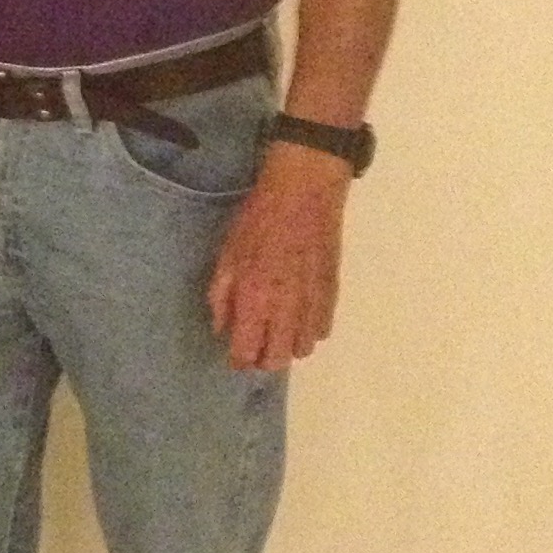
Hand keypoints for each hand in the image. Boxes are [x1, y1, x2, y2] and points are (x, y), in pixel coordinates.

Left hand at [205, 145, 350, 370]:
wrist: (304, 193)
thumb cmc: (258, 219)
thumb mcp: (227, 254)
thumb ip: (221, 296)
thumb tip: (220, 327)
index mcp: (254, 299)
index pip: (246, 351)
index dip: (238, 359)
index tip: (234, 355)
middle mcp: (285, 309)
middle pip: (277, 360)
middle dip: (262, 360)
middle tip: (254, 347)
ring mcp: (312, 304)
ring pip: (302, 348)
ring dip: (287, 347)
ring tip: (276, 332)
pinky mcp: (331, 294)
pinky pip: (322, 330)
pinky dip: (308, 332)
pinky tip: (298, 317)